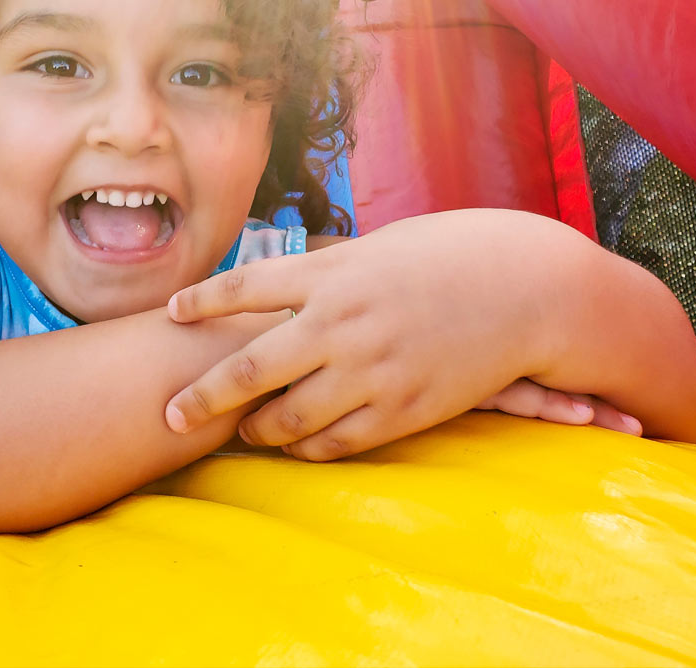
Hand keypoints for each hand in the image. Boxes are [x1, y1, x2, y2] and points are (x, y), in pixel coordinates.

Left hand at [165, 210, 618, 459]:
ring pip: (290, 418)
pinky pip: (339, 442)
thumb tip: (281, 284)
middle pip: (250, 367)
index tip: (169, 313)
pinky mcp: (404, 409)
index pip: (245, 287)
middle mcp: (343, 322)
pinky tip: (297, 446)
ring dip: (257, 430)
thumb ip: (328, 270)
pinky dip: (309, 449)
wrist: (526, 288)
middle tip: (170, 415)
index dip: (201, 301)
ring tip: (243, 433)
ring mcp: (372, 370)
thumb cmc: (449, 254)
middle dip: (202, 397)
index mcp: (333, 272)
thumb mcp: (379, 246)